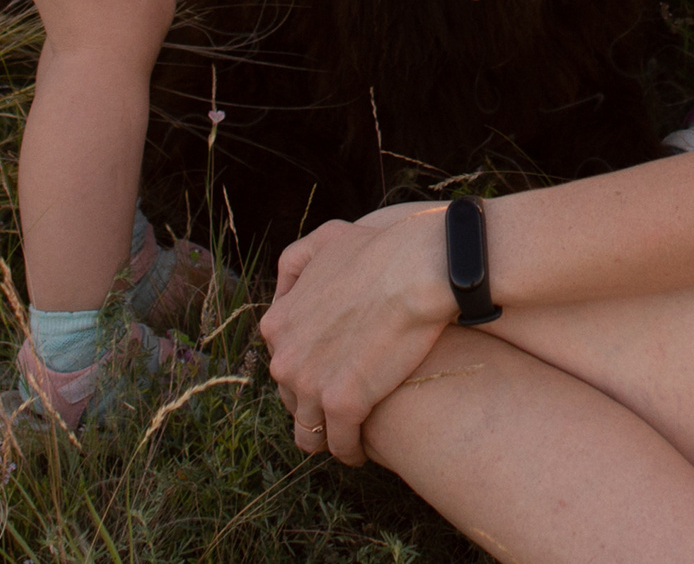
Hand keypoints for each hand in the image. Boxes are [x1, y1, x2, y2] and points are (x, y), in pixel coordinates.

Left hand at [259, 208, 456, 464]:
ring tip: (350, 437)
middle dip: (313, 405)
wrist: (416, 270)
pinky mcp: (342, 405)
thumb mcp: (323, 241)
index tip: (329, 376)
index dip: (307, 372)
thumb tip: (286, 290)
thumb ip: (296, 263)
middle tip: (343, 407)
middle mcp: (284, 358)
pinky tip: (364, 451)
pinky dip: (351, 451)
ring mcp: (310, 384)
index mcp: (277, 324)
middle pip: (292, 400)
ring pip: (308, 433)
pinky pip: (340, 445)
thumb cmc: (379, 251)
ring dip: (327, 437)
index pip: (283, 364)